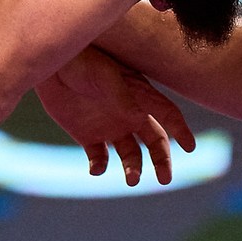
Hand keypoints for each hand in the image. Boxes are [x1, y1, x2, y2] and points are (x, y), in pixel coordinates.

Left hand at [40, 48, 196, 186]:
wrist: (52, 65)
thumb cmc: (84, 61)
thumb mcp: (105, 76)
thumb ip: (122, 98)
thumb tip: (139, 118)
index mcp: (141, 97)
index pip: (169, 115)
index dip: (181, 130)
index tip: (190, 147)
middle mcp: (129, 115)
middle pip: (154, 142)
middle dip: (162, 160)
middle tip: (164, 179)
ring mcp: (110, 127)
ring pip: (130, 155)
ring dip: (133, 168)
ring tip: (131, 179)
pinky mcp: (88, 136)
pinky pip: (99, 159)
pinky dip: (100, 167)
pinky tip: (96, 169)